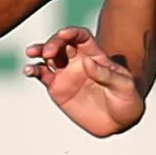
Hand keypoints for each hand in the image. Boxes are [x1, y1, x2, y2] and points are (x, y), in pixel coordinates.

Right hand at [23, 27, 145, 137]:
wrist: (120, 122)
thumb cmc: (127, 99)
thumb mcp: (124, 85)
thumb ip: (106, 73)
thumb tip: (87, 62)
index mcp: (95, 54)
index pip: (80, 37)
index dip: (71, 33)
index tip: (64, 34)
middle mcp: (78, 60)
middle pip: (61, 43)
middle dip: (53, 43)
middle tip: (48, 52)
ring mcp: (66, 73)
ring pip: (48, 57)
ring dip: (39, 51)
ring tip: (32, 53)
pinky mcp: (57, 88)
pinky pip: (41, 75)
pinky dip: (33, 70)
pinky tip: (28, 70)